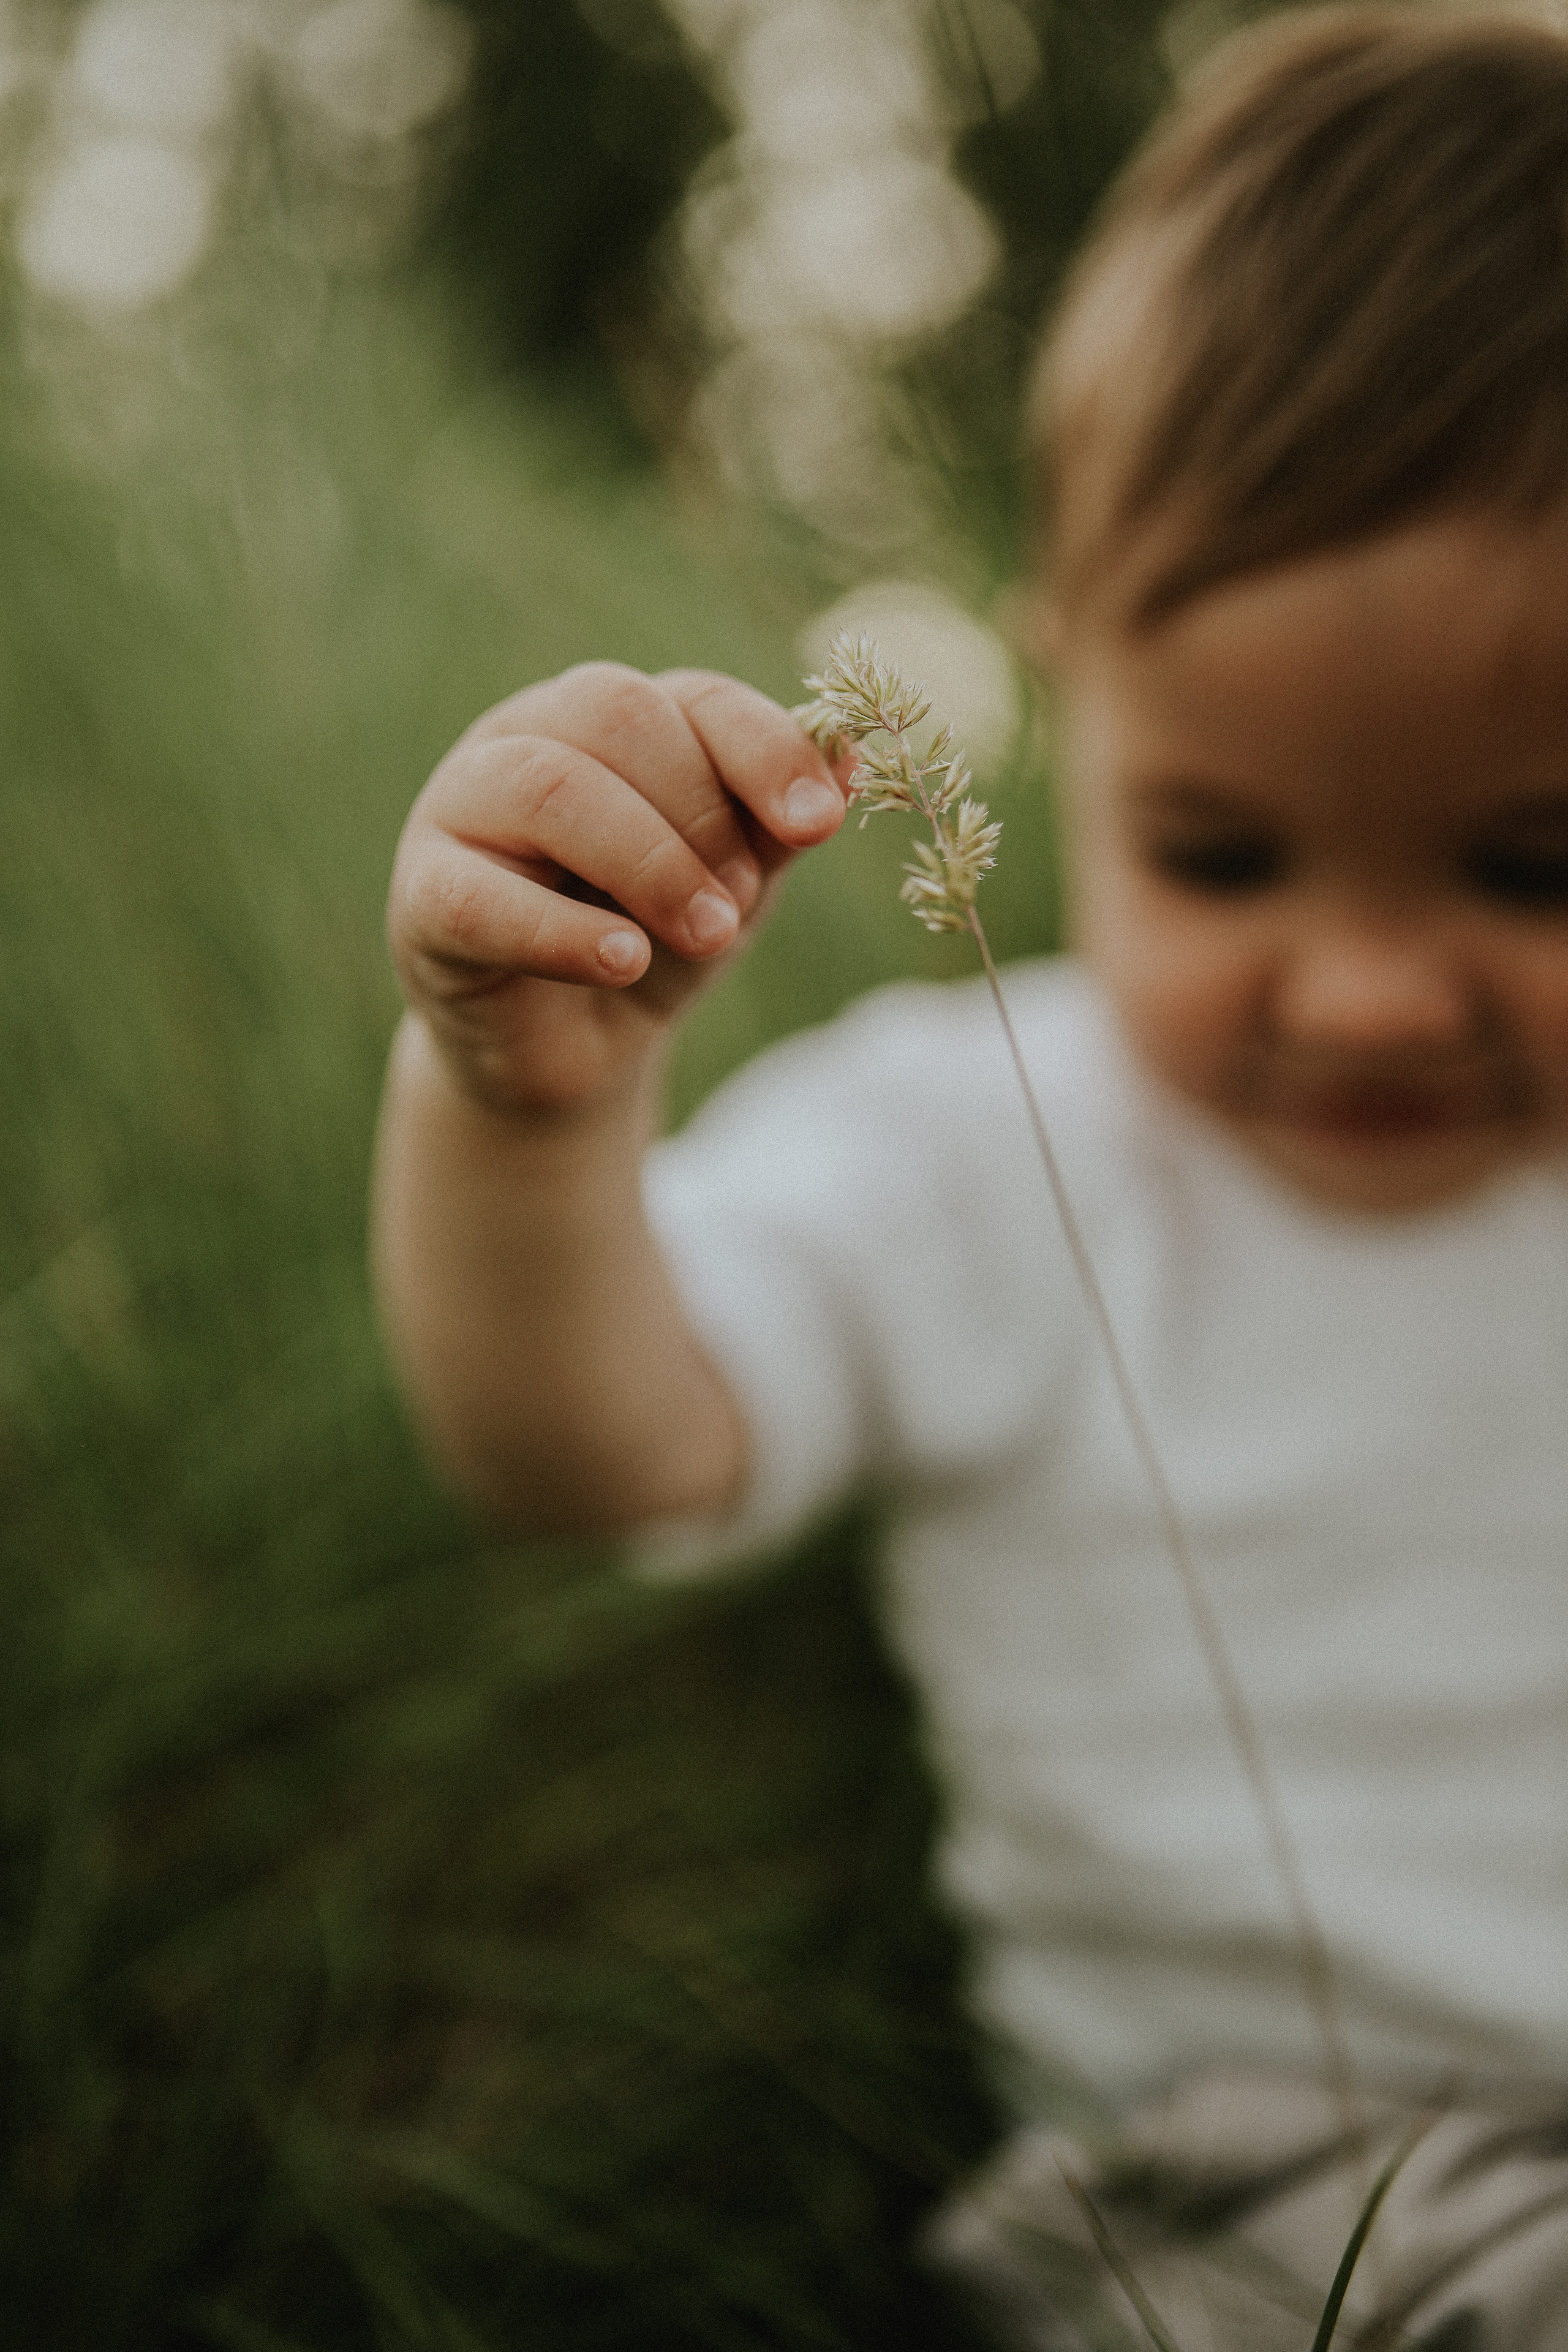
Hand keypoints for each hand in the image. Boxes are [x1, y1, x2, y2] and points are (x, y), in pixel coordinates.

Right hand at [387, 663, 849, 1116]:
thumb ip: (776, 824)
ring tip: (706, 938)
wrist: (573, 1049)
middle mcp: (528, 736)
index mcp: (611, 718)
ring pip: (549, 788)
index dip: (765, 751)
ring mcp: (460, 808)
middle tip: (738, 907)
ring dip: (648, 864)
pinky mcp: (420, 897)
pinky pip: (479, 897)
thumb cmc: (654, 938)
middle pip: (618, 718)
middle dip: (701, 815)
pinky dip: (564, 933)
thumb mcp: (733, 881)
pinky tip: (624, 964)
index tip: (819, 825)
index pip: (692, 697)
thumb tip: (852, 755)